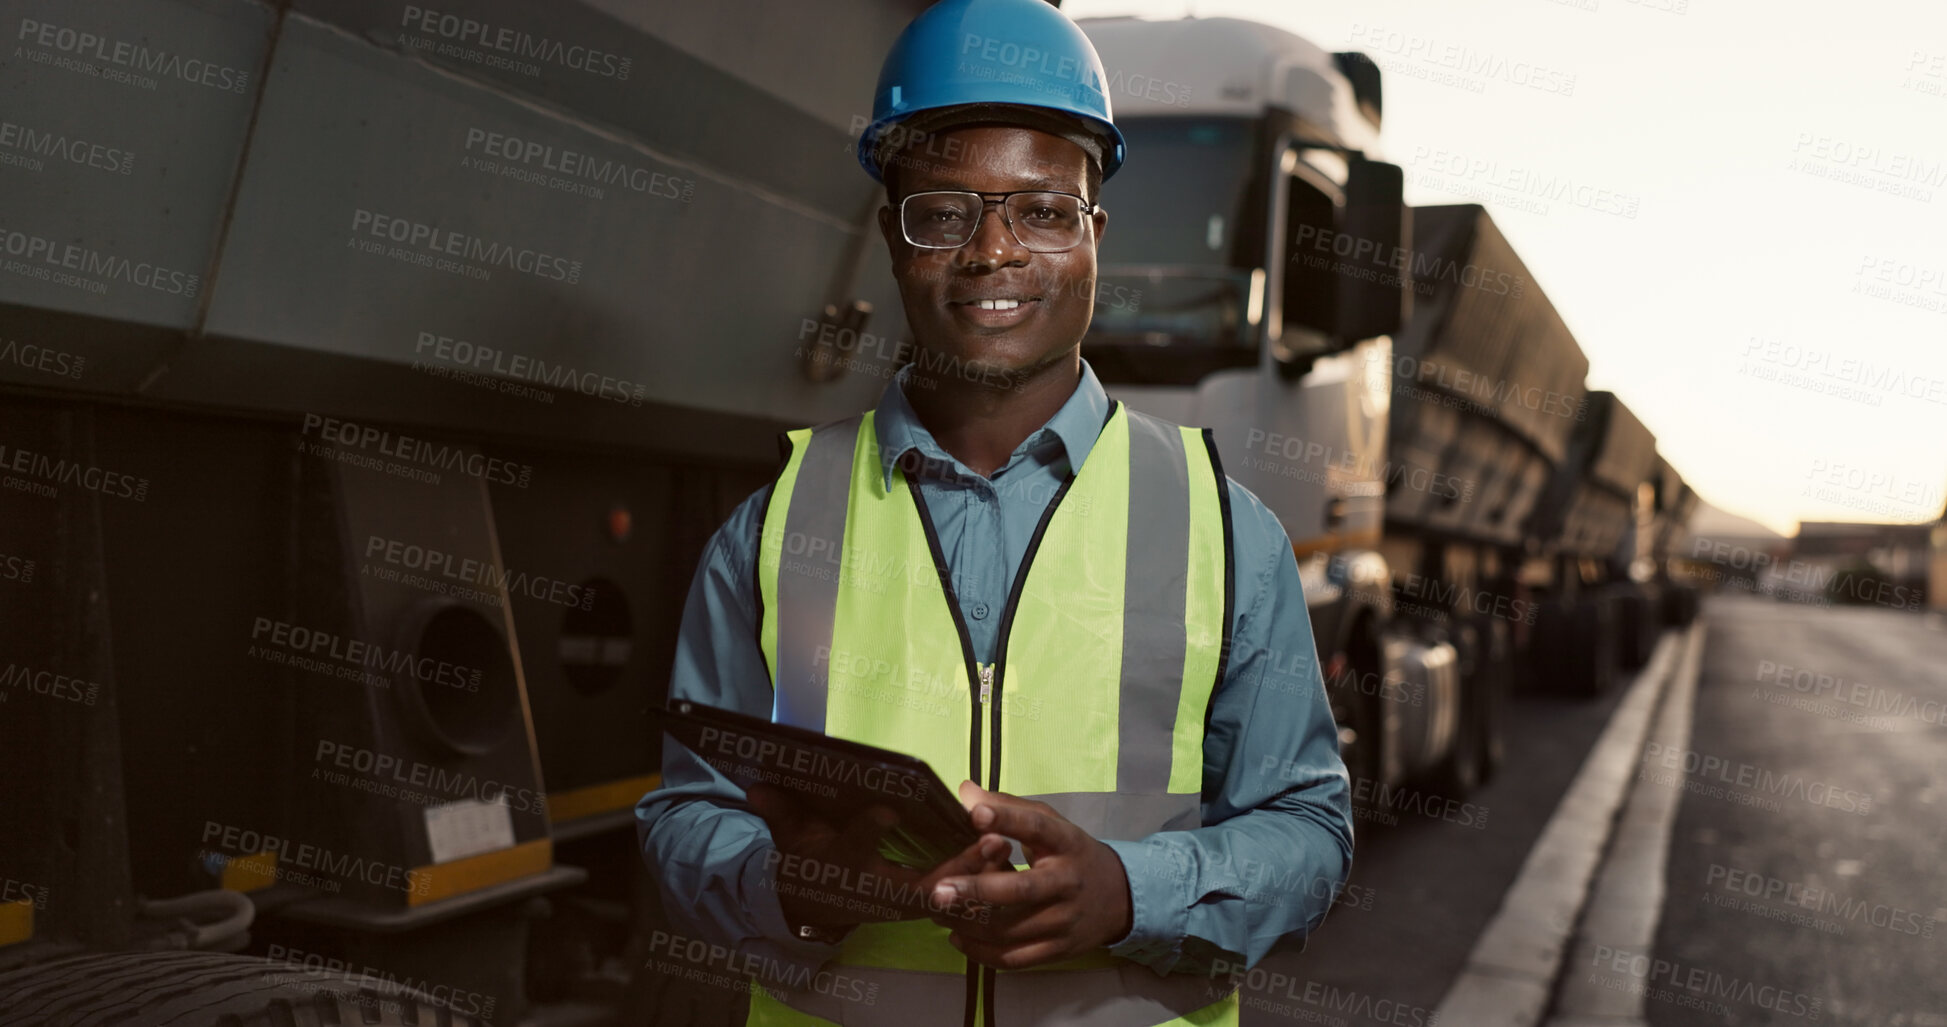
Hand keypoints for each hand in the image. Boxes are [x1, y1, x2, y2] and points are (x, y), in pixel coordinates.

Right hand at [747, 783, 1009, 932]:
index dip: (869, 829)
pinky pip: (953, 901)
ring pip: (946, 894)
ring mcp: (899, 904)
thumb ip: (779, 809)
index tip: (887, 810)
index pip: (855, 845)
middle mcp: (875, 890)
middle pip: (920, 881)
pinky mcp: (918, 907)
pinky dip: (977, 885)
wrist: (815, 901)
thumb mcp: (791, 833)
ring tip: (1004, 848)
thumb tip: (755, 786)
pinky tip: (1002, 864)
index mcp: (844, 864)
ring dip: (976, 874)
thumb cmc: (808, 857)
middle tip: (988, 838)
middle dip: (955, 863)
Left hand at [927, 782, 1134, 968]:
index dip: (1006, 819)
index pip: (1037, 827)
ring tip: (938, 913)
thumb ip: (1008, 807)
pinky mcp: (1059, 950)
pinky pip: (1014, 958)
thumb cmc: (1071, 853)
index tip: (975, 814)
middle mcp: (1067, 882)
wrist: (1119, 897)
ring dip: (969, 924)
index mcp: (1066, 843)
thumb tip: (964, 792)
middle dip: (977, 890)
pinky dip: (982, 952)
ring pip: (1010, 930)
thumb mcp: (1050, 823)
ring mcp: (1065, 920)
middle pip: (1021, 890)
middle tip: (938, 890)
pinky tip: (958, 937)